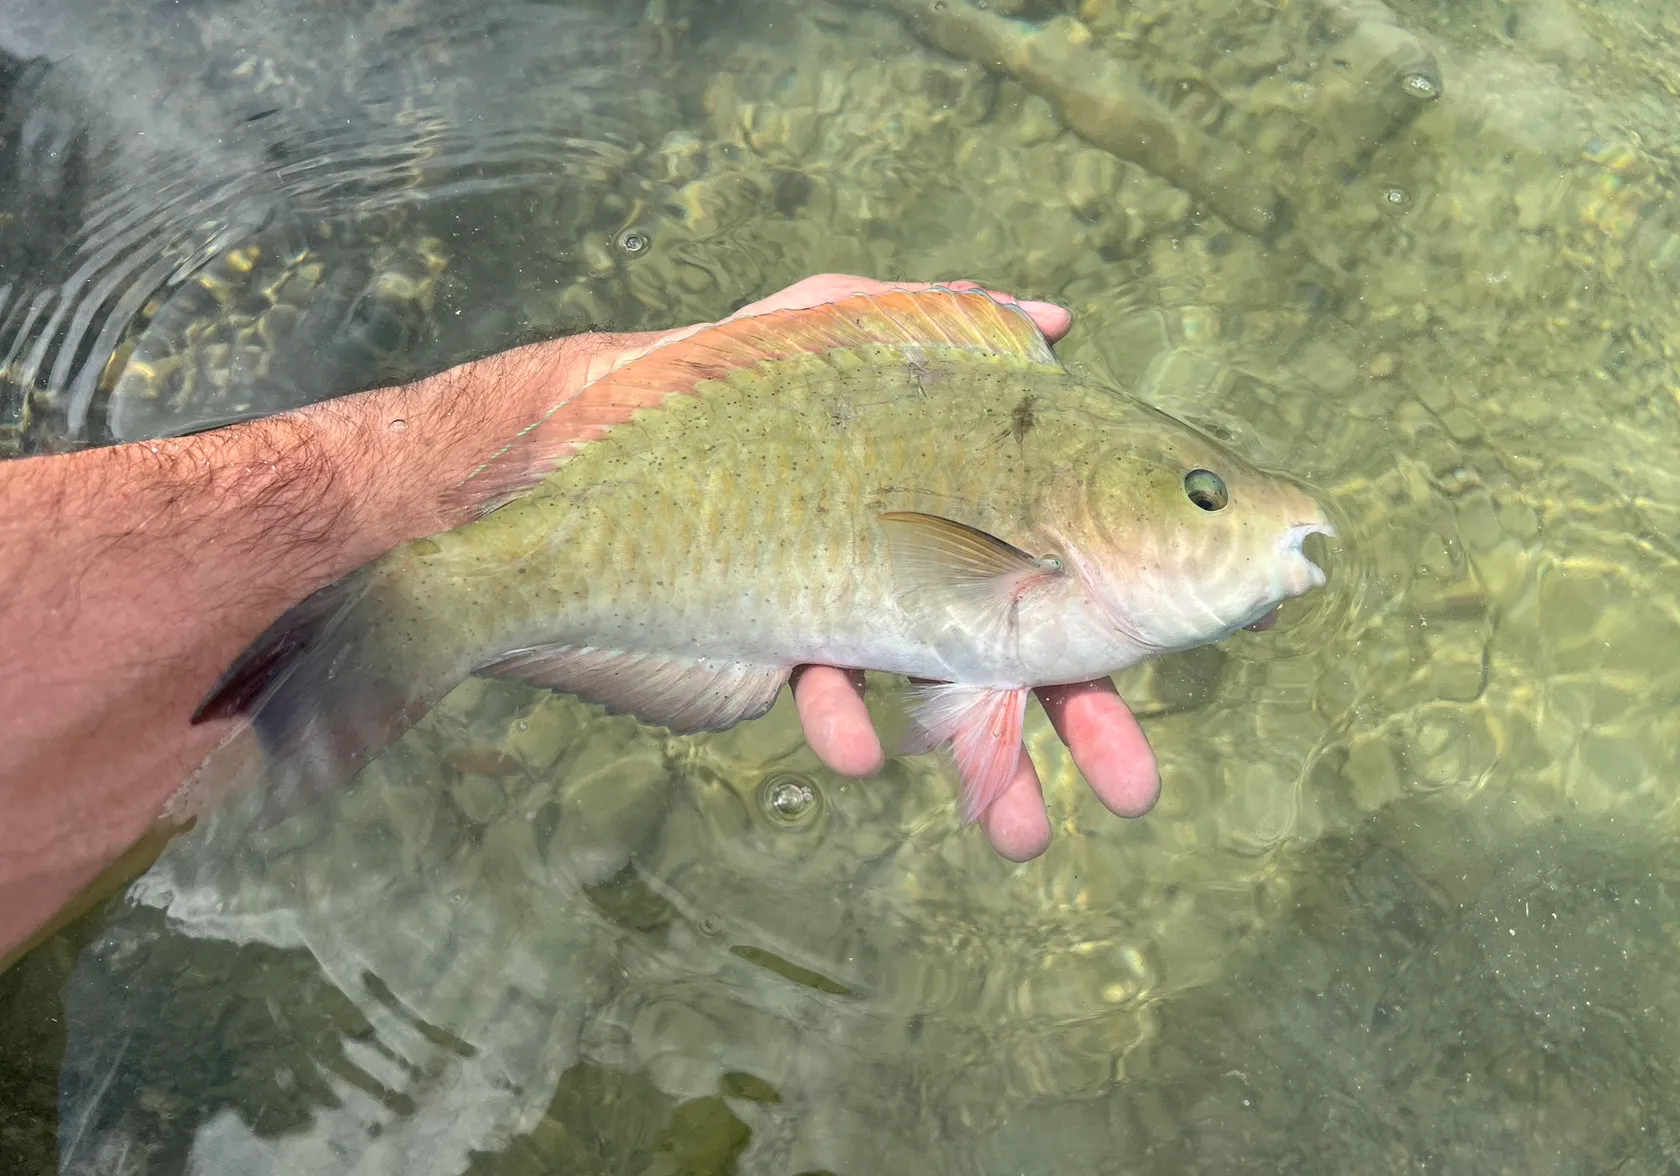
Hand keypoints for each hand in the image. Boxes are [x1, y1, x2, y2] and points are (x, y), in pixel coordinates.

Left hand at [653, 274, 1161, 860]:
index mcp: (953, 497)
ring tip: (1020, 833)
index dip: (1121, 606)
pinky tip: (859, 746)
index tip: (1183, 646)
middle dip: (1081, 724)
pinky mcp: (789, 658)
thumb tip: (1053, 319)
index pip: (1058, 555)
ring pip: (945, 705)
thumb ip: (939, 317)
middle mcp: (915, 560)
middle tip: (1131, 789)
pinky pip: (838, 710)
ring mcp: (855, 617)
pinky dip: (852, 731)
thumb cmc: (721, 383)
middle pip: (1022, 650)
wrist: (580, 455)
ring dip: (990, 771)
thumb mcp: (833, 323)